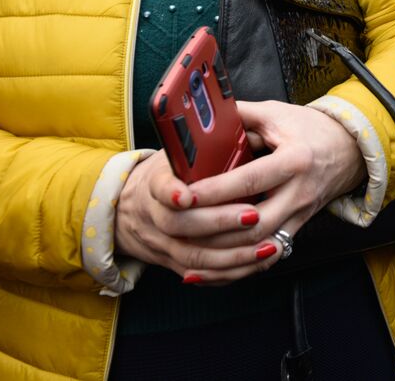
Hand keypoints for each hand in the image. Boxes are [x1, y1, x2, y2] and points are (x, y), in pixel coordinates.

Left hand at [114, 103, 363, 283]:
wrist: (350, 149)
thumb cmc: (310, 129)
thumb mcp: (277, 113)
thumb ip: (240, 114)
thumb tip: (203, 116)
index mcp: (295, 160)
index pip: (250, 180)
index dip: (216, 189)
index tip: (185, 194)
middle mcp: (300, 192)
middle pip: (255, 224)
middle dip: (214, 229)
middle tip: (178, 227)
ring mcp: (301, 214)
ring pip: (260, 248)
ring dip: (224, 255)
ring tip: (188, 253)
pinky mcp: (298, 228)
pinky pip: (268, 255)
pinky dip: (240, 266)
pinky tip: (212, 269)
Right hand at [114, 151, 268, 285]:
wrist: (128, 208)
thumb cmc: (167, 173)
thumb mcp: (174, 153)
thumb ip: (201, 142)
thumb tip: (236, 121)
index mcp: (154, 181)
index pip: (158, 186)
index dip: (171, 191)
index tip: (187, 194)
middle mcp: (152, 215)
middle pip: (179, 224)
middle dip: (219, 221)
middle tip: (252, 214)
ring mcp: (161, 243)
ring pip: (194, 256)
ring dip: (233, 254)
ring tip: (267, 246)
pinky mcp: (173, 263)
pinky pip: (202, 274)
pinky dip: (230, 272)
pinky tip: (257, 263)